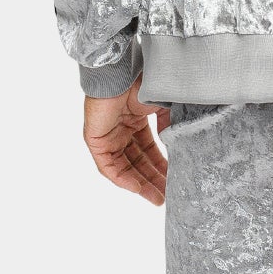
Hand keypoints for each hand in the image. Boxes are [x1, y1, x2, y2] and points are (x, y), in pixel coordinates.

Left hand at [83, 77, 171, 205]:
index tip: (175, 181)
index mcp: (135, 120)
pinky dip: (123, 180)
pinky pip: (108, 167)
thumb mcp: (165, 107)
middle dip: (153, 180)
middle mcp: (120, 130)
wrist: (122, 74)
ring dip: (140, 184)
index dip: (161, 166)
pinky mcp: (95, 141)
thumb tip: (178, 147)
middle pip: (138, 162)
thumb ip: (170, 127)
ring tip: (157, 199)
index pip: (149, 150)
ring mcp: (107, 136)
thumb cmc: (143, 83)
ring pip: (124, 167)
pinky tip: (139, 190)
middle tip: (168, 197)